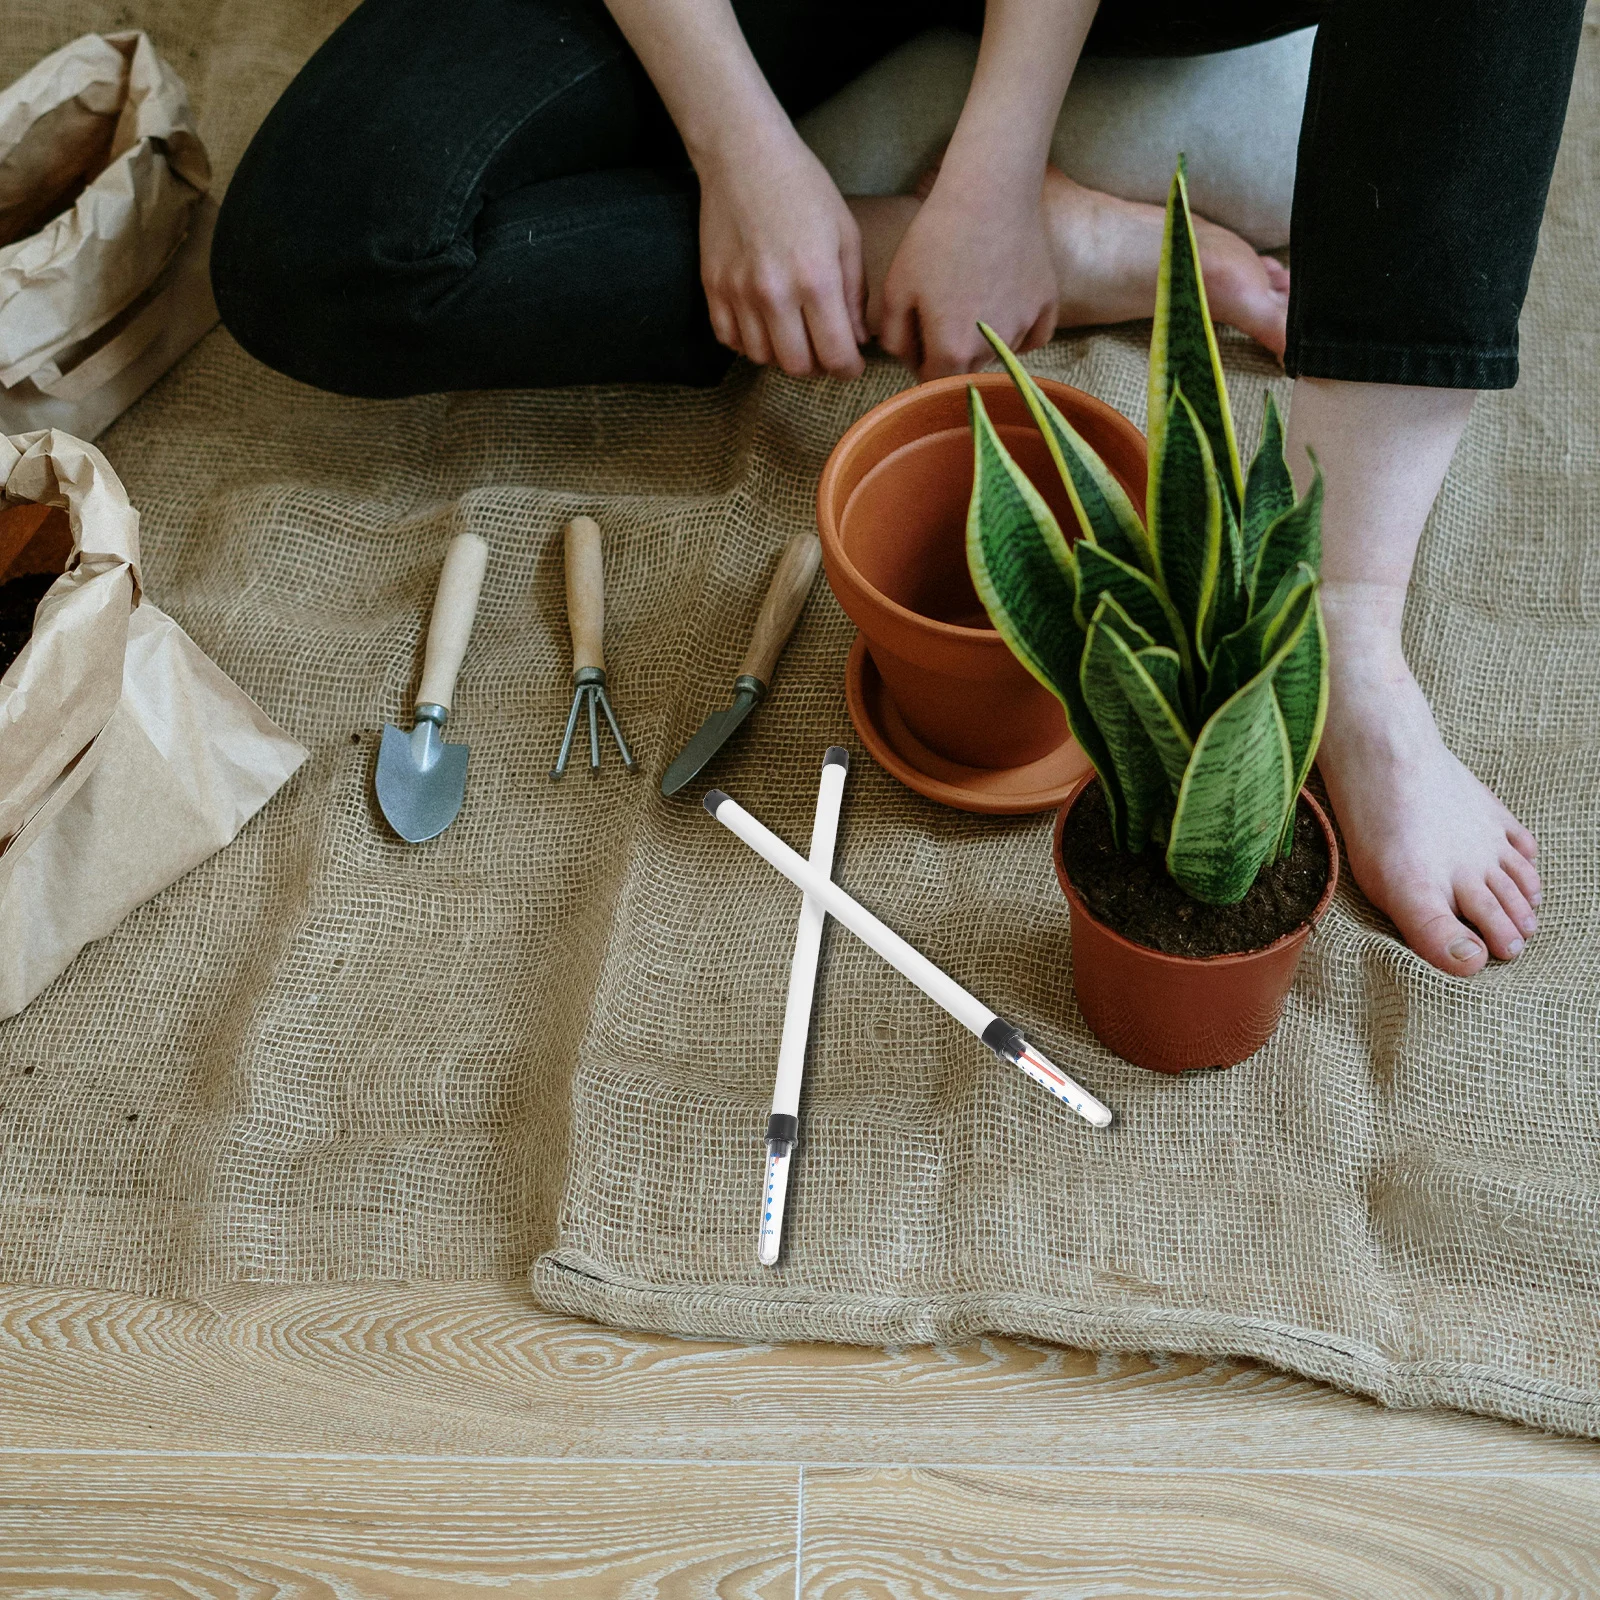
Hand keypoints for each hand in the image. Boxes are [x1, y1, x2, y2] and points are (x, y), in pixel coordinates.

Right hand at [697, 128, 867, 379]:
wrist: (744, 154)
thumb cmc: (803, 188)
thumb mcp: (845, 234)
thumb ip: (854, 293)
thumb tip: (856, 339)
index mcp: (816, 279)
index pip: (835, 354)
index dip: (848, 369)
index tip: (851, 364)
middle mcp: (775, 293)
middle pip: (797, 366)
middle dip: (817, 366)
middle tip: (824, 350)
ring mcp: (738, 293)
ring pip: (762, 357)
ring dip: (781, 355)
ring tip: (794, 334)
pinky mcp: (713, 287)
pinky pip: (730, 339)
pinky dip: (749, 343)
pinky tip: (763, 325)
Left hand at [879, 174, 1057, 379]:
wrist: (990, 192)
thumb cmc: (936, 237)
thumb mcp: (896, 288)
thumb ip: (895, 338)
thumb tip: (907, 362)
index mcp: (952, 350)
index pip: (933, 381)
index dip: (921, 363)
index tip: (918, 341)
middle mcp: (991, 349)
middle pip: (967, 372)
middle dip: (951, 356)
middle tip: (943, 316)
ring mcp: (1024, 327)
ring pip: (998, 354)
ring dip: (983, 342)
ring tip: (972, 299)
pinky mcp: (1046, 306)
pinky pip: (1033, 339)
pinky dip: (1018, 334)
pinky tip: (1005, 311)